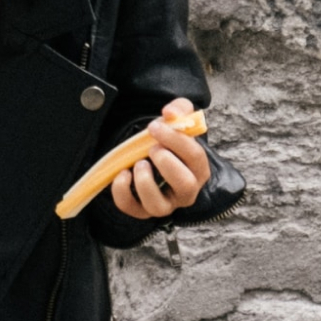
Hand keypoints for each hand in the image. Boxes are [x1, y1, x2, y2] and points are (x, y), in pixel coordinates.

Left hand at [110, 98, 211, 219]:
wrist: (152, 155)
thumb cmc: (169, 141)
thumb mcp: (177, 120)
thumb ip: (179, 110)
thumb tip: (169, 112)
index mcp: (198, 169)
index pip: (195, 157)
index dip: (176, 140)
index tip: (155, 126)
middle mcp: (186, 191)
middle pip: (185, 185)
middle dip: (167, 163)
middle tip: (152, 148)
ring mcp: (164, 204)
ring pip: (159, 206)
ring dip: (145, 182)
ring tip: (139, 163)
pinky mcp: (142, 210)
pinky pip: (132, 208)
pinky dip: (122, 192)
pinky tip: (122, 173)